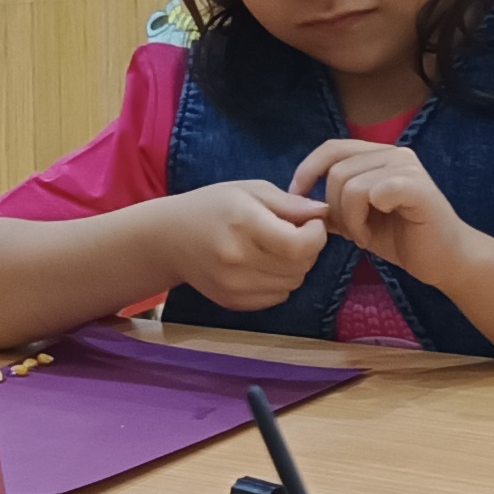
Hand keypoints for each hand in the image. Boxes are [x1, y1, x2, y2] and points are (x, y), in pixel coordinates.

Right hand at [167, 179, 329, 311]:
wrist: (169, 240)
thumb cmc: (212, 206)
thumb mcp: (250, 190)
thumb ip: (290, 203)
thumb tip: (324, 213)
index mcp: (243, 225)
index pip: (299, 245)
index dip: (316, 235)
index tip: (311, 223)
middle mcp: (238, 259)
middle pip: (301, 266)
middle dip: (308, 248)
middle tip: (293, 232)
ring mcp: (234, 286)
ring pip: (293, 283)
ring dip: (296, 267)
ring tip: (276, 248)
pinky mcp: (233, 302)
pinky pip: (278, 297)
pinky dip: (280, 282)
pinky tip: (263, 264)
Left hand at [293, 139, 482, 285]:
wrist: (446, 261)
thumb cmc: (404, 239)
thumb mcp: (358, 220)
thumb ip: (335, 206)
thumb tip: (300, 201)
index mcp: (380, 155)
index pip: (332, 148)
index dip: (308, 170)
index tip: (297, 198)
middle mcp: (394, 154)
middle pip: (337, 171)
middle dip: (334, 209)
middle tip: (351, 233)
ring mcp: (408, 168)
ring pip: (350, 185)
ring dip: (349, 220)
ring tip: (364, 237)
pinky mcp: (418, 187)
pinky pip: (372, 194)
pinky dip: (363, 221)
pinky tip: (373, 238)